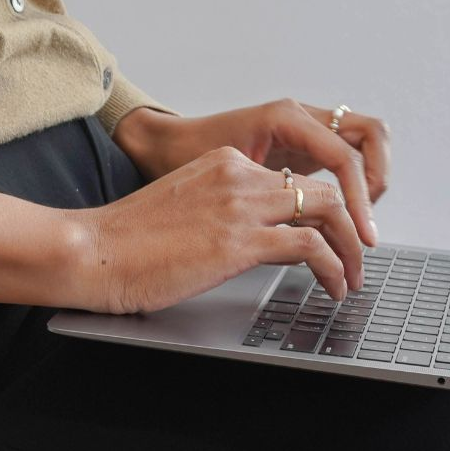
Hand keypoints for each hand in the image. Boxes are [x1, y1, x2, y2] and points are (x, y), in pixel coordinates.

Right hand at [77, 144, 364, 315]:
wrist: (92, 250)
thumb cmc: (128, 242)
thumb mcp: (189, 212)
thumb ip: (232, 217)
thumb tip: (275, 243)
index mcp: (225, 163)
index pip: (292, 179)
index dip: (321, 210)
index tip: (331, 237)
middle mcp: (238, 175)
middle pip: (320, 189)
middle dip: (349, 225)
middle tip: (357, 256)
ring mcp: (242, 206)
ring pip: (327, 211)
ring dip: (350, 249)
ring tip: (354, 277)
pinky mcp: (241, 240)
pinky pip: (311, 246)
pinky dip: (334, 267)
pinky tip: (334, 287)